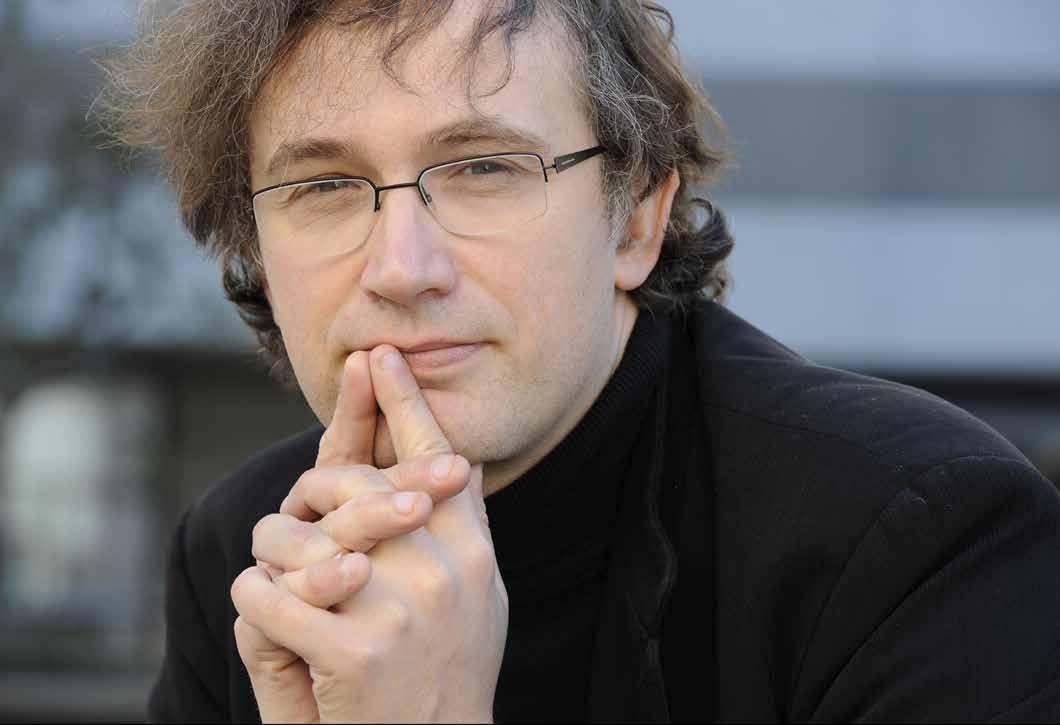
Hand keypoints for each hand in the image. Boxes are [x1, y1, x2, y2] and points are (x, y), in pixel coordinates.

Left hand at [233, 346, 507, 721]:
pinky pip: (268, 595)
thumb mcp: (475, 602)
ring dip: (272, 560)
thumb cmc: (443, 680)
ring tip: (279, 589)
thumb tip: (457, 462)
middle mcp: (446, 570)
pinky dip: (256, 606)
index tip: (380, 357)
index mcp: (474, 555)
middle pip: (353, 487)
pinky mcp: (356, 648)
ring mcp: (403, 607)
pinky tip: (274, 627)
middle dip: (308, 498)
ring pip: (295, 536)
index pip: (438, 459)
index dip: (406, 403)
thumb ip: (461, 535)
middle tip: (293, 520)